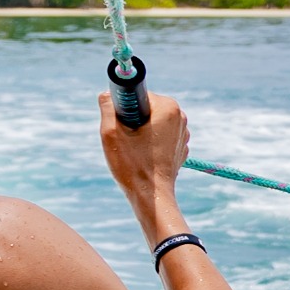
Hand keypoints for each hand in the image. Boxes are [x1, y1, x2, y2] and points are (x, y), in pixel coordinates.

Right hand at [98, 87, 189, 205]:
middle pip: (147, 108)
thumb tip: (106, 94)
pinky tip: (145, 156)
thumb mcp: (111, 133)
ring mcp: (183, 133)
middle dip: (133, 119)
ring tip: (136, 150)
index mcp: (168, 108)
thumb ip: (107, 108)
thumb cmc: (132, 165)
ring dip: (141, 131)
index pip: (139, 95)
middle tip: (126, 138)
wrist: (151, 196)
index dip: (125, 108)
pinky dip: (151, 142)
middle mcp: (180, 117)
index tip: (122, 124)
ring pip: (153, 122)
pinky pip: (161, 136)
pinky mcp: (181, 147)